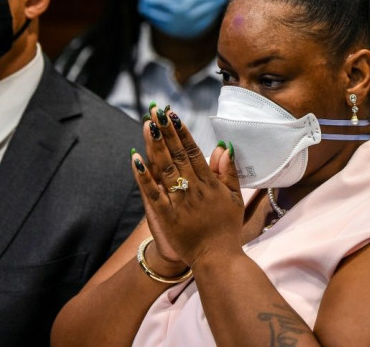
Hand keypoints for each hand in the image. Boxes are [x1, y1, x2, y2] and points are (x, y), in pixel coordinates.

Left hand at [131, 107, 244, 267]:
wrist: (217, 259)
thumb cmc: (226, 228)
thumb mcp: (234, 198)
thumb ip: (228, 172)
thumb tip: (223, 147)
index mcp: (210, 183)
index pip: (193, 151)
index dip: (182, 132)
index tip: (173, 115)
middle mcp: (194, 189)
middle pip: (177, 154)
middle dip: (166, 131)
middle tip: (156, 110)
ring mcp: (180, 202)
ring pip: (165, 168)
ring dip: (155, 145)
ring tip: (148, 125)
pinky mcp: (167, 216)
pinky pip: (152, 192)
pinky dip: (144, 175)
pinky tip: (135, 158)